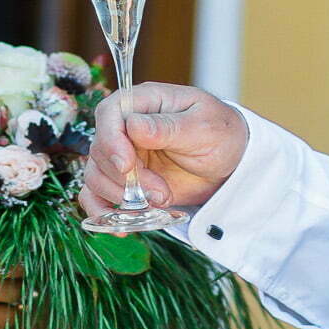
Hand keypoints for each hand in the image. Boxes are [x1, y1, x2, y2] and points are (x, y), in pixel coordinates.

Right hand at [78, 81, 249, 216]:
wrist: (231, 162)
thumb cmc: (221, 133)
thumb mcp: (204, 126)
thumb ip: (169, 127)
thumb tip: (134, 126)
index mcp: (145, 102)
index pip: (109, 113)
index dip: (111, 140)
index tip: (127, 166)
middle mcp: (127, 127)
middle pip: (101, 150)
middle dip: (128, 178)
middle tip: (162, 193)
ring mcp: (124, 154)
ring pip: (96, 174)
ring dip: (122, 196)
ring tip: (160, 202)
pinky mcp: (125, 181)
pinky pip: (96, 195)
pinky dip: (102, 212)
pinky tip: (121, 227)